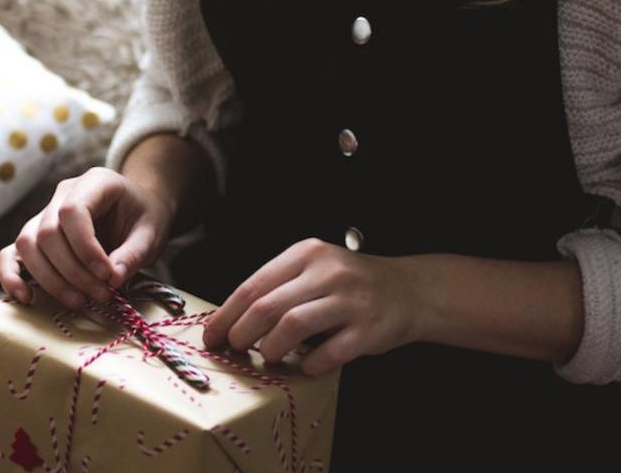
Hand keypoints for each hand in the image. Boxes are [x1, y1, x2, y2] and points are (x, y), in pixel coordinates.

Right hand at [0, 167, 175, 308]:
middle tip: (102, 295)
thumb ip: (134, 253)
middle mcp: (62, 194)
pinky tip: (25, 297)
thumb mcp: (152, 232)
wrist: (137, 211)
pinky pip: (11, 253)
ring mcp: (44, 214)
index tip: (107, 275)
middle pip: (47, 233)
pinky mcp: (35, 236)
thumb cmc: (144, 217)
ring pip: (27, 245)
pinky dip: (11, 275)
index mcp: (94, 182)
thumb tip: (112, 278)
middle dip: (73, 272)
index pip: (72, 212)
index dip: (85, 248)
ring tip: (80, 301)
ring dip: (51, 280)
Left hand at [202, 238, 424, 376]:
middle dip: (242, 333)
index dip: (227, 315)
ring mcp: (351, 300)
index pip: (254, 285)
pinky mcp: (370, 329)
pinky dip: (310, 364)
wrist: (409, 290)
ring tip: (269, 357)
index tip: (211, 335)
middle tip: (236, 349)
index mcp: (306, 254)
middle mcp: (328, 272)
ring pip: (293, 326)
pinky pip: (330, 352)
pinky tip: (305, 366)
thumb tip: (229, 321)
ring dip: (272, 348)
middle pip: (268, 306)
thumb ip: (278, 287)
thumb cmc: (350, 285)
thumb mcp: (314, 270)